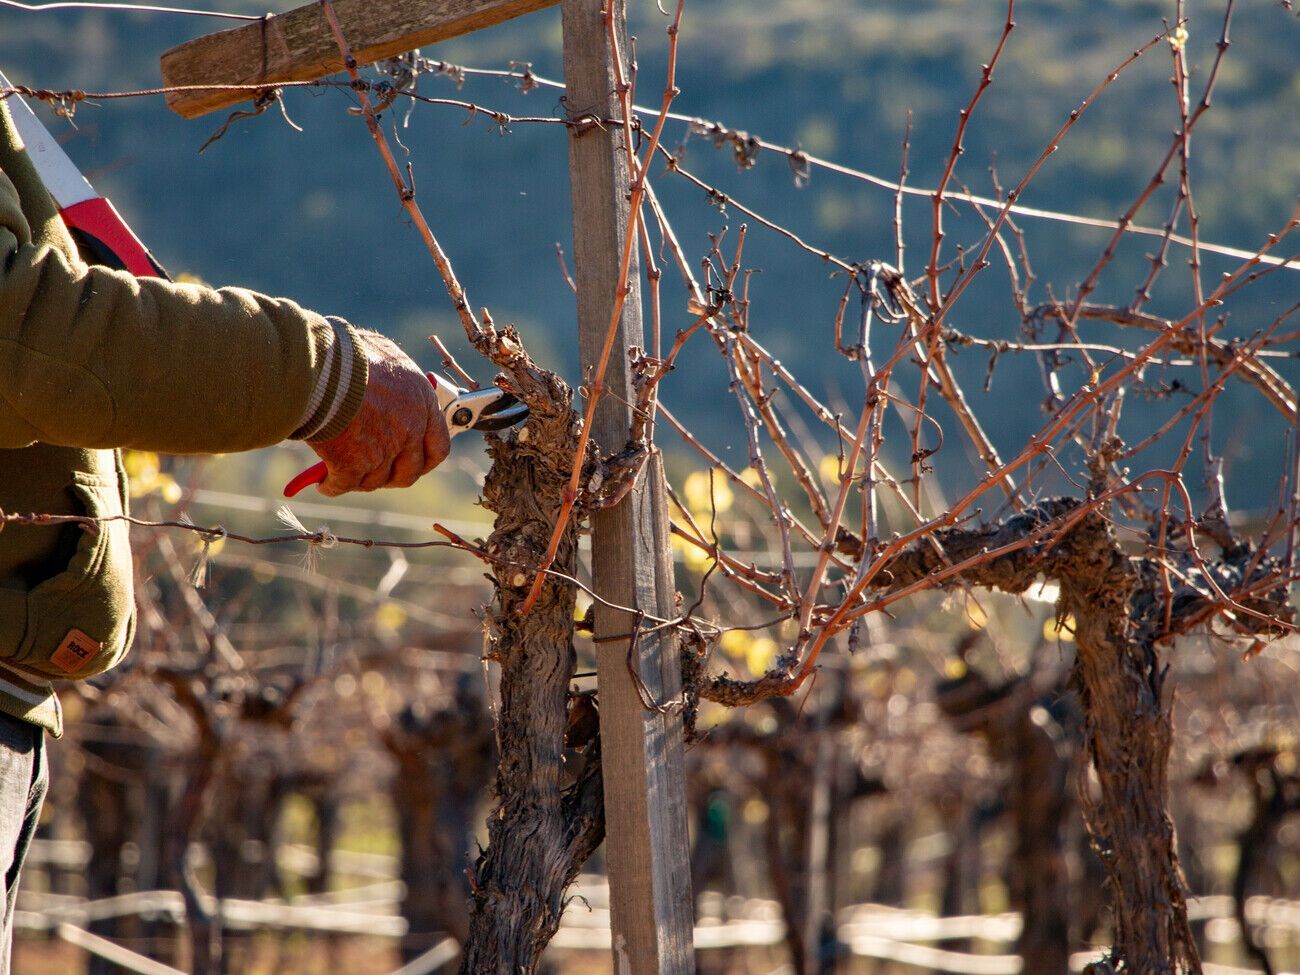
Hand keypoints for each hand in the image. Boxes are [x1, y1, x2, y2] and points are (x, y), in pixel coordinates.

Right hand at [309, 331, 449, 495]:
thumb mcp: (385, 356)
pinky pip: (343, 485)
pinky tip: (322, 482)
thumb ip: (395, 378)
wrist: (318, 364)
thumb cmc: (347, 352)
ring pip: (375, 480)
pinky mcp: (352, 464)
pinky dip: (332, 486)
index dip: (425, 460)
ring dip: (360, 480)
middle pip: (409, 472)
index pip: (439, 446)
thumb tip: (390, 383)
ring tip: (344, 473)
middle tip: (377, 473)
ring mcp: (382, 450)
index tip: (415, 463)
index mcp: (422, 403)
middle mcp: (408, 430)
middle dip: (392, 476)